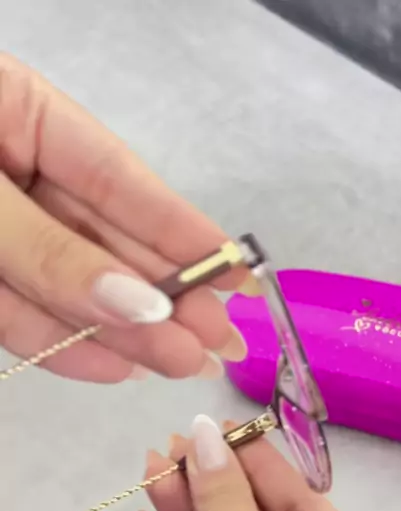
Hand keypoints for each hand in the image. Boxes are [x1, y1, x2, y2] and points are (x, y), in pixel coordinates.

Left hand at [0, 54, 248, 382]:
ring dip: (123, 331)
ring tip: (179, 364)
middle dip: (162, 298)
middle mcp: (15, 175)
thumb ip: (49, 250)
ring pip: (67, 286)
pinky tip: (114, 367)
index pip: (120, 179)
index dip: (183, 233)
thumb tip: (141, 302)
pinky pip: (18, 314)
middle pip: (103, 242)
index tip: (239, 278)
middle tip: (218, 345)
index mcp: (21, 114)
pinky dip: (60, 344)